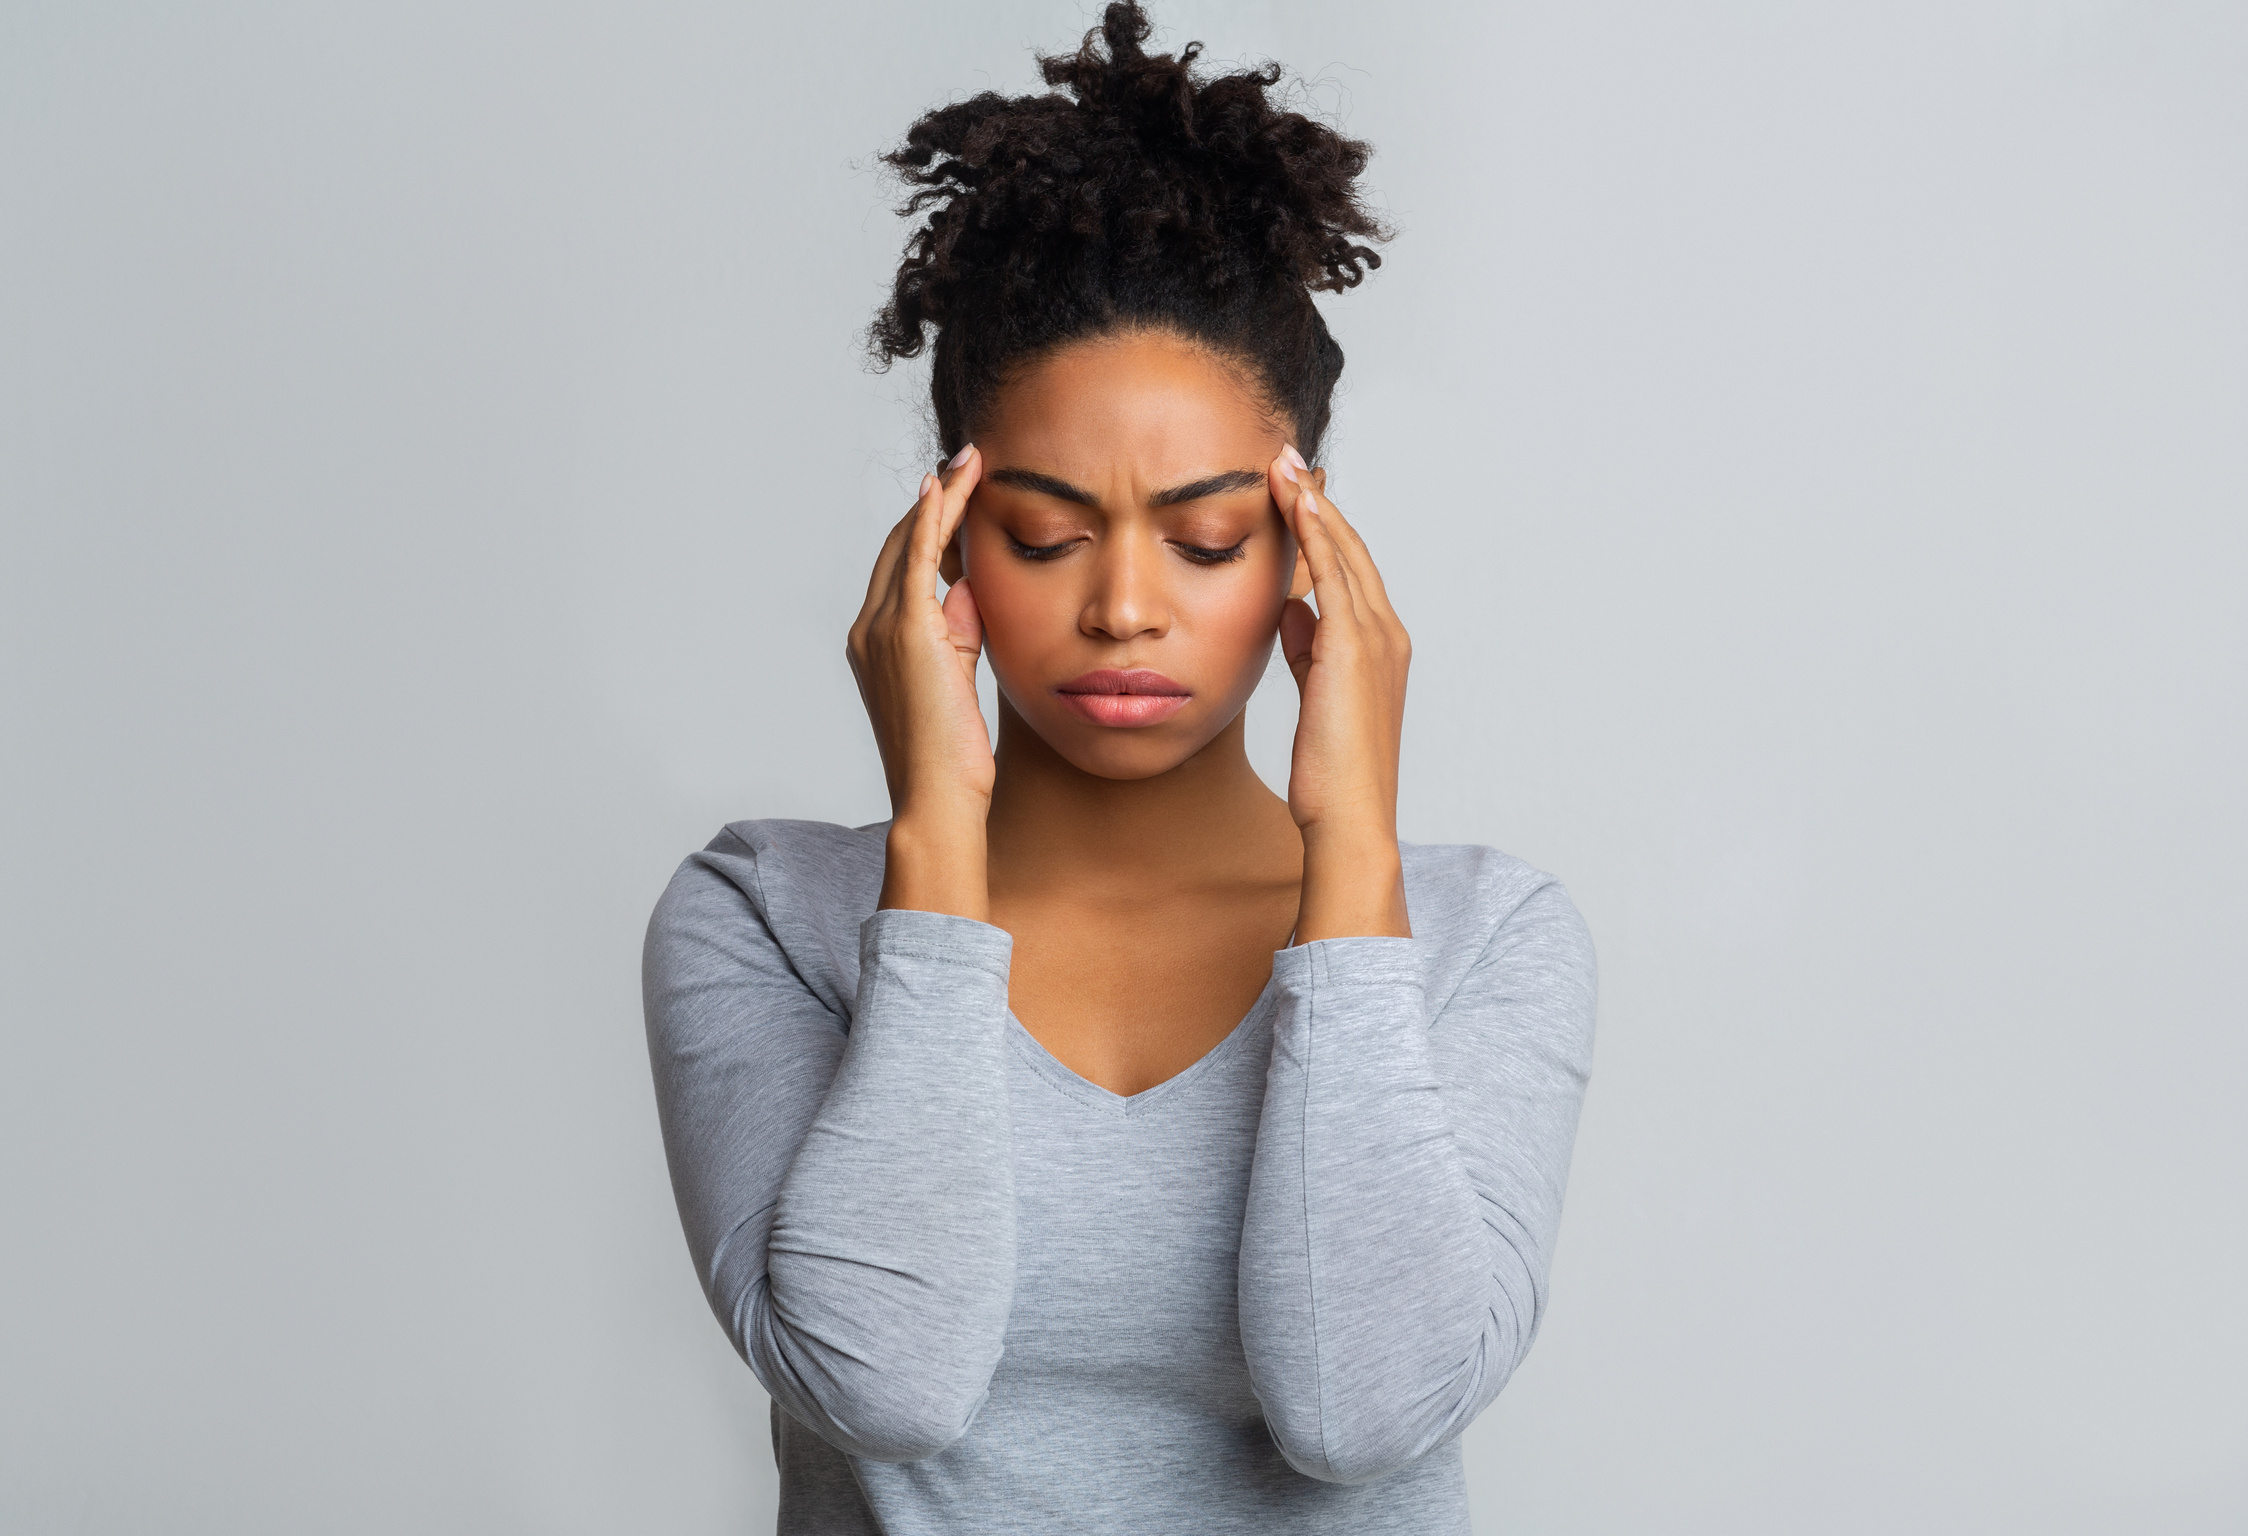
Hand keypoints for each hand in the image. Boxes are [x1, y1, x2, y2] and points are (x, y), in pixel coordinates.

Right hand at [846, 446, 991, 915]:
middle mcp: (868, 629)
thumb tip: (970, 586)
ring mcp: (881, 629)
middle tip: (965, 462)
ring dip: (940, 498)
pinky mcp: (907, 631)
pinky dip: (932, 516)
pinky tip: (948, 484)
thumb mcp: (958, 678)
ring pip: (908, 544)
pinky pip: (917, 558)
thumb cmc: (953, 755)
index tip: (954, 493)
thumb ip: (961, 630)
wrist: (937, 797)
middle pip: (899, 547)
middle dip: (932, 501)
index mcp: (876, 643)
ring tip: (970, 462)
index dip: (927, 527)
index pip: (901, 570)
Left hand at [1267, 446, 1411, 939]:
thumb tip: (1291, 611)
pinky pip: (1334, 577)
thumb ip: (1308, 649)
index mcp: (1379, 647)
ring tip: (1284, 465)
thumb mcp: (1314, 695)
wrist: (1349, 820)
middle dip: (1319, 503)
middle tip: (1289, 458)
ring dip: (1314, 506)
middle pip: (1351, 550)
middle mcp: (1387, 635)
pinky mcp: (1353, 651)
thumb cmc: (1331, 772)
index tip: (1294, 491)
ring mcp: (1376, 641)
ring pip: (1343, 554)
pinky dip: (1316, 536)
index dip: (1323, 528)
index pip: (1348, 571)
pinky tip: (1295, 505)